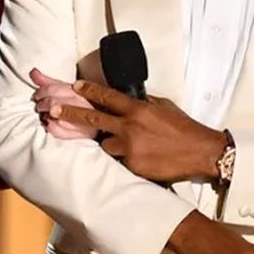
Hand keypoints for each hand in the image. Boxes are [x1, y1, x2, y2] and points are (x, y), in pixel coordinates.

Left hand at [31, 68, 96, 140]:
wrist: (103, 117)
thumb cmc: (81, 102)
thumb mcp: (66, 88)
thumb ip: (48, 81)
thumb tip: (33, 72)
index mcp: (78, 89)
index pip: (52, 89)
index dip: (40, 93)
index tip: (37, 96)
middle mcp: (82, 103)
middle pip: (53, 103)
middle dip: (41, 105)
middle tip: (39, 107)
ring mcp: (83, 119)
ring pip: (56, 117)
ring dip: (46, 116)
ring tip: (45, 115)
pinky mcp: (82, 134)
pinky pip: (60, 132)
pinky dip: (51, 128)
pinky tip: (50, 124)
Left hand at [51, 80, 225, 182]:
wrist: (200, 151)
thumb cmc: (183, 128)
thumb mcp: (163, 107)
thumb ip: (142, 104)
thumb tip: (129, 101)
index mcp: (137, 110)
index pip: (107, 96)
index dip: (88, 90)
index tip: (74, 86)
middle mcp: (130, 127)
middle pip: (93, 119)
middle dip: (70, 114)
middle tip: (53, 111)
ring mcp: (130, 148)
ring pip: (105, 145)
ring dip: (111, 144)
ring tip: (129, 146)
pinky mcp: (133, 167)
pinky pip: (121, 161)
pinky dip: (126, 159)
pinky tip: (141, 158)